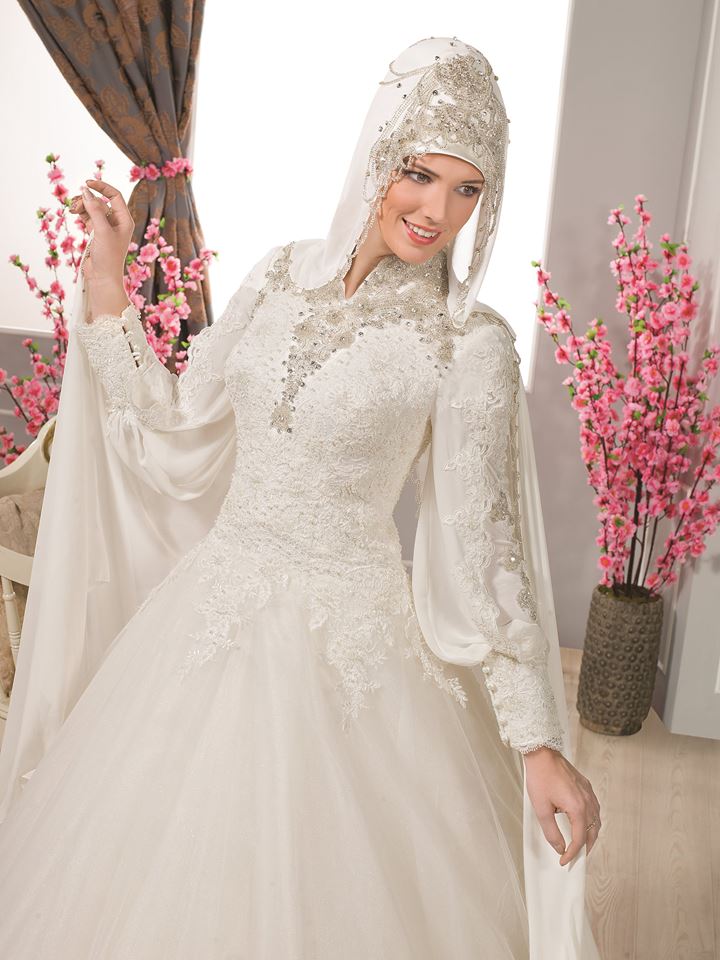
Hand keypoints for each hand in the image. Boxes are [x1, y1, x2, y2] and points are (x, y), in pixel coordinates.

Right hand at [69, 179, 134, 284]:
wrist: (102, 278)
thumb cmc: (108, 256)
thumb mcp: (102, 231)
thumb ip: (94, 210)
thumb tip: (85, 191)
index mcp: (125, 220)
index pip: (115, 195)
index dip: (102, 187)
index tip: (87, 183)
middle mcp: (117, 222)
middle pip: (100, 201)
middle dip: (87, 200)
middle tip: (75, 205)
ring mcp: (106, 228)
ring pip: (92, 209)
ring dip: (82, 206)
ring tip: (72, 210)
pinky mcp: (96, 233)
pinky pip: (88, 217)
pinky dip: (81, 213)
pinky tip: (73, 213)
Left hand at [522, 746, 600, 866]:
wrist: (542, 754)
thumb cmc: (540, 778)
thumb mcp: (542, 809)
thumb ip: (552, 832)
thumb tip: (560, 847)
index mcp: (578, 808)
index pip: (579, 839)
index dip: (572, 853)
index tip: (564, 861)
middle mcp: (588, 801)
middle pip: (593, 832)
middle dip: (585, 848)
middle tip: (576, 858)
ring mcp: (588, 793)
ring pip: (596, 820)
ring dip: (591, 835)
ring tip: (581, 845)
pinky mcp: (585, 786)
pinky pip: (594, 808)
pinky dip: (592, 821)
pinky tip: (584, 822)